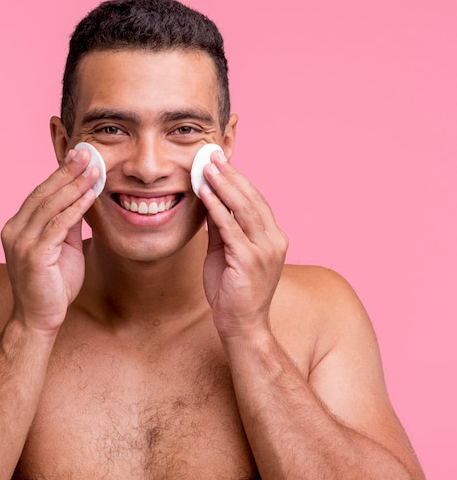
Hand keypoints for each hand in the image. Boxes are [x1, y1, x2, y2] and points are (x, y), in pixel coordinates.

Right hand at [0, 148, 98, 334]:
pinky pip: (57, 225)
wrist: (39, 319)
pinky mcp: (33, 255)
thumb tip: (83, 197)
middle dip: (67, 171)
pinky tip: (90, 195)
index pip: (41, 193)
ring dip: (74, 185)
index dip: (61, 174)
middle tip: (87, 152)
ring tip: (93, 168)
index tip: (79, 156)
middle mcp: (15, 230)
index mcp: (19, 226)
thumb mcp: (63, 247)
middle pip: (43, 193)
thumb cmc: (52, 285)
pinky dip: (75, 208)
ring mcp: (21, 242)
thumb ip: (68, 224)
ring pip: (50, 205)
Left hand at [198, 151, 287, 339]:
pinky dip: (217, 207)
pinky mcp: (250, 260)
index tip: (219, 161)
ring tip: (206, 166)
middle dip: (230, 174)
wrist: (242, 325)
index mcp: (272, 237)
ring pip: (243, 208)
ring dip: (223, 184)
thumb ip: (222, 230)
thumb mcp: (227, 254)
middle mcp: (274, 239)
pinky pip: (230, 227)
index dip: (237, 179)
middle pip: (251, 198)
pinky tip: (205, 192)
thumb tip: (209, 202)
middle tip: (211, 154)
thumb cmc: (233, 292)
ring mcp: (265, 249)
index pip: (255, 200)